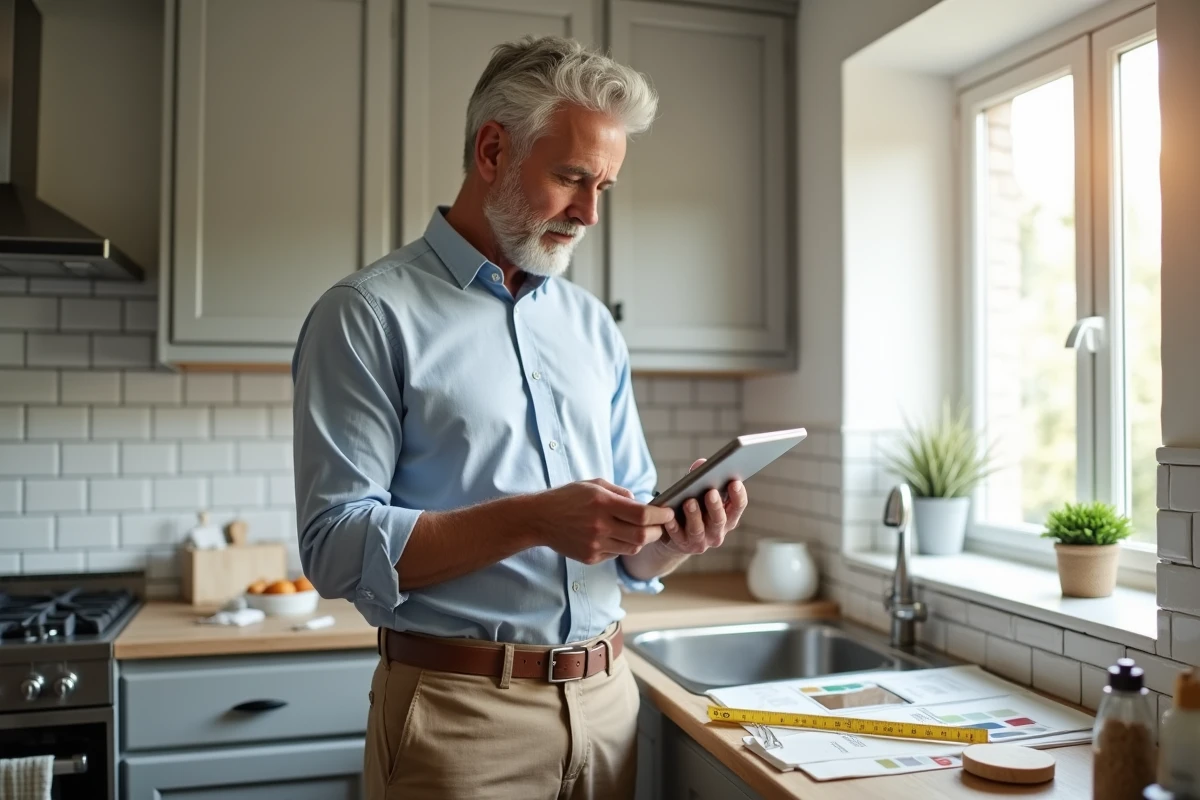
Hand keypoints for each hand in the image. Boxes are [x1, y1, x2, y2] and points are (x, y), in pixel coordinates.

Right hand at [526, 479, 675, 564]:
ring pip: (632, 548)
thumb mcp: (594, 485)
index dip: (661, 515)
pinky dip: (622, 546)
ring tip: (639, 530)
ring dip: (641, 540)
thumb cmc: (569, 497)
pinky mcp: (590, 557)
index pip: (642, 514)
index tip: (668, 512)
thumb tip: (642, 504)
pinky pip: (616, 554)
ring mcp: (595, 544)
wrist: (539, 519)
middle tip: (660, 525)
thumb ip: (621, 493)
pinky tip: (616, 536)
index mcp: (602, 503)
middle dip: (657, 531)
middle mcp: (600, 526)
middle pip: (642, 536)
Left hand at [658, 459, 748, 555]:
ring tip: (689, 501)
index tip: (734, 482)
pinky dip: (673, 526)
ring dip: (694, 515)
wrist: (676, 537)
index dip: (738, 495)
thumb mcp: (700, 493)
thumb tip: (701, 464)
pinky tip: (669, 517)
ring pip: (698, 529)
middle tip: (711, 492)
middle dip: (715, 506)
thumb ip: (701, 478)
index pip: (738, 507)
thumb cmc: (694, 508)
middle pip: (719, 519)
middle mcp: (717, 532)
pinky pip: (677, 536)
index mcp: (728, 517)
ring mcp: (701, 541)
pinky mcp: (682, 545)